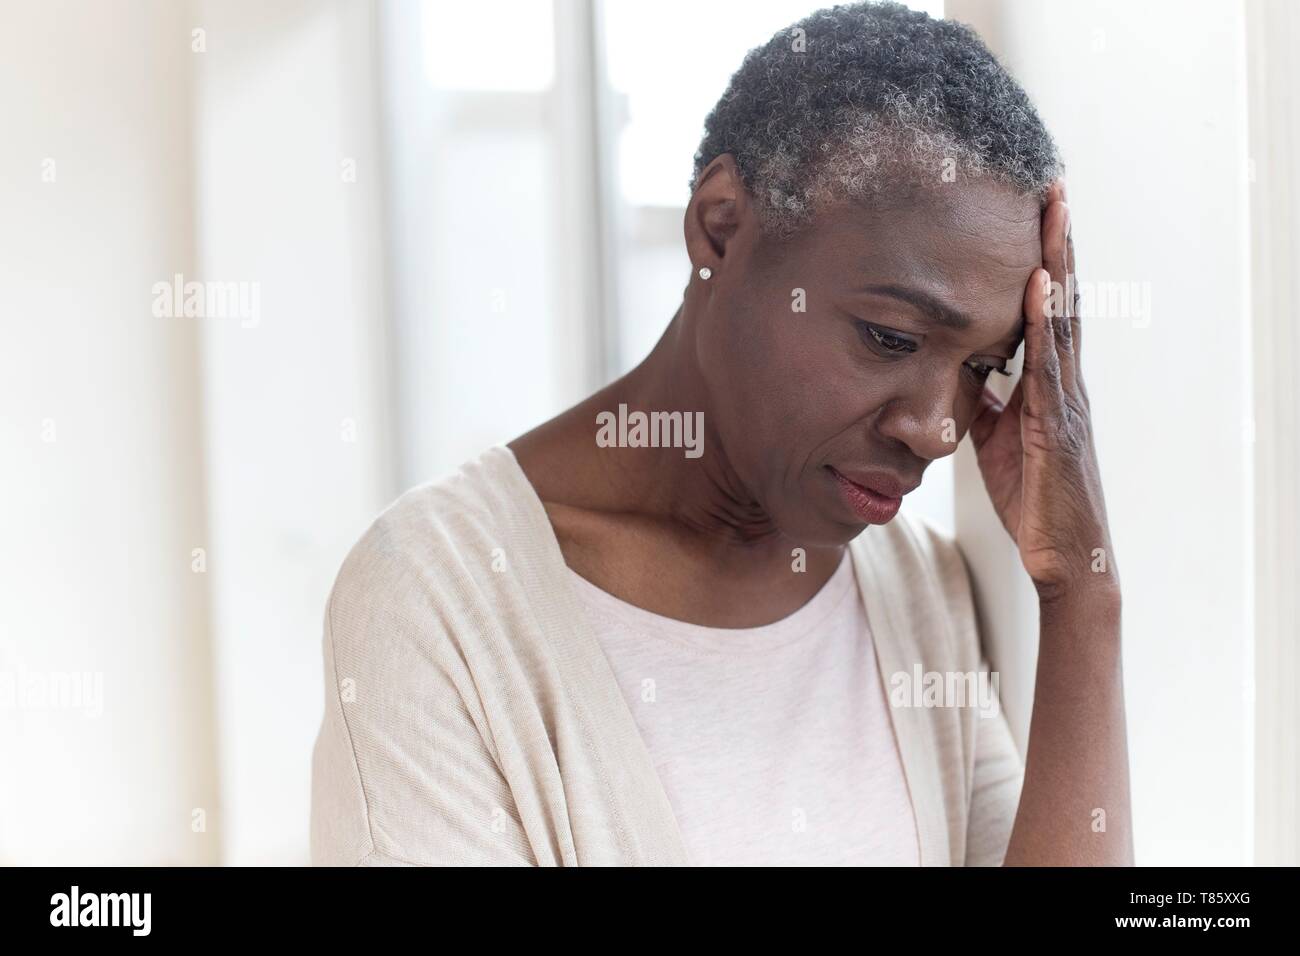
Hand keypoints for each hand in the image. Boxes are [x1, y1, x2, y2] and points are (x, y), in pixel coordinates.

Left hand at [969, 181, 1118, 602]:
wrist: (1063, 558)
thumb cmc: (1033, 499)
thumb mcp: (997, 441)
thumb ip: (985, 402)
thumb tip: (960, 372)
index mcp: (1048, 383)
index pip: (1046, 309)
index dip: (1040, 260)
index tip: (1033, 211)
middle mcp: (1063, 381)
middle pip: (1062, 299)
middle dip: (1056, 243)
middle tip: (1051, 185)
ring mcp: (1066, 400)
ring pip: (1063, 319)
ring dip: (1056, 263)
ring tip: (1053, 210)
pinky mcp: (1058, 425)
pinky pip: (1050, 364)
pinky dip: (1044, 323)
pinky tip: (1038, 286)